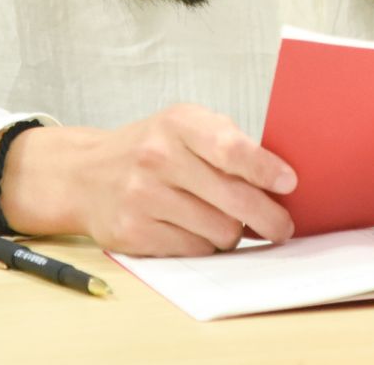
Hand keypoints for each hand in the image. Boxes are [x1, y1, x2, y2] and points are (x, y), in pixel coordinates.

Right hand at [0, 104, 297, 255]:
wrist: (85, 174)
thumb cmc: (149, 148)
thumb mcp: (183, 126)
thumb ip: (225, 141)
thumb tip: (278, 179)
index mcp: (177, 123)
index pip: (231, 147)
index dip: (265, 169)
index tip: (289, 183)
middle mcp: (157, 157)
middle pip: (232, 198)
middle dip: (268, 218)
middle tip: (281, 226)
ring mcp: (143, 197)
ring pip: (219, 231)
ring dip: (233, 233)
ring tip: (229, 223)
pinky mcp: (134, 232)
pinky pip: (194, 250)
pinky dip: (206, 246)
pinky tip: (198, 231)